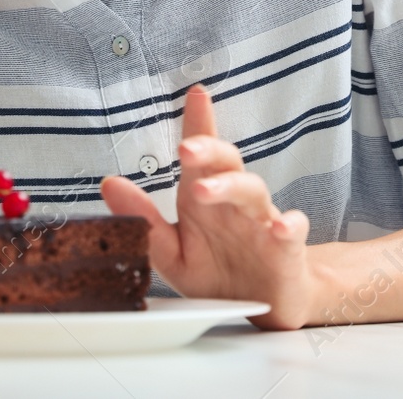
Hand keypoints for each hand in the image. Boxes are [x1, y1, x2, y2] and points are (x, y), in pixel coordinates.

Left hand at [100, 83, 315, 328]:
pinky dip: (290, 226)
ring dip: (231, 186)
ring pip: (253, 191)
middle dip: (208, 150)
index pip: (202, 154)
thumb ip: (145, 221)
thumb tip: (109, 183)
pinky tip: (281, 228)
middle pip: (227, 163)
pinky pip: (293, 232)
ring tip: (205, 190)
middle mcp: (234, 204)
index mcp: (205, 200)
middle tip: (185, 149)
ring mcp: (261, 224)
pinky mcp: (285, 251)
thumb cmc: (218, 273)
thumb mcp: (173, 253)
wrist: (263, 307)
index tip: (196, 94)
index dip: (199, 123)